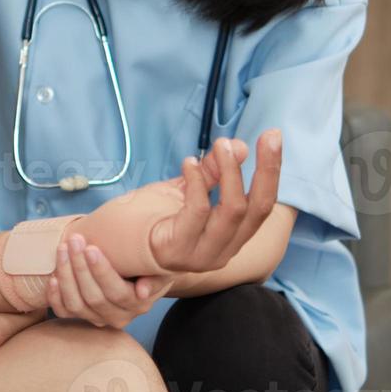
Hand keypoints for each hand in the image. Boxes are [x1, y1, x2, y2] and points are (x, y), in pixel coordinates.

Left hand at [46, 232, 174, 327]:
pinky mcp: (82, 316)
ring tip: (62, 249)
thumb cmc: (149, 263)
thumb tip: (142, 292)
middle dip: (80, 266)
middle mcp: (119, 316)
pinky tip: (52, 277)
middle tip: (74, 240)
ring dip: (65, 275)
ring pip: (76, 305)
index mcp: (139, 304)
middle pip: (93, 297)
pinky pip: (64, 311)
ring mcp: (99, 318)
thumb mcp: (159, 266)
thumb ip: (155, 277)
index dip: (101, 271)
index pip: (117, 292)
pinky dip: (55, 296)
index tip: (90, 248)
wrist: (140, 271)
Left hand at [149, 129, 281, 276]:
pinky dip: (196, 184)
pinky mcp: (178, 251)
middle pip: (258, 208)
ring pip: (233, 210)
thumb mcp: (188, 189)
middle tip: (266, 135)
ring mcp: (203, 255)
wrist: (116, 245)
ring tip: (221, 144)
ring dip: (230, 172)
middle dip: (266, 169)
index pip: (264, 204)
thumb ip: (213, 173)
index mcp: (232, 237)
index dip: (271, 170)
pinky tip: (188, 162)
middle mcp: (224, 250)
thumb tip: (240, 146)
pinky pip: (197, 212)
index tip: (274, 136)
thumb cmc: (155, 217)